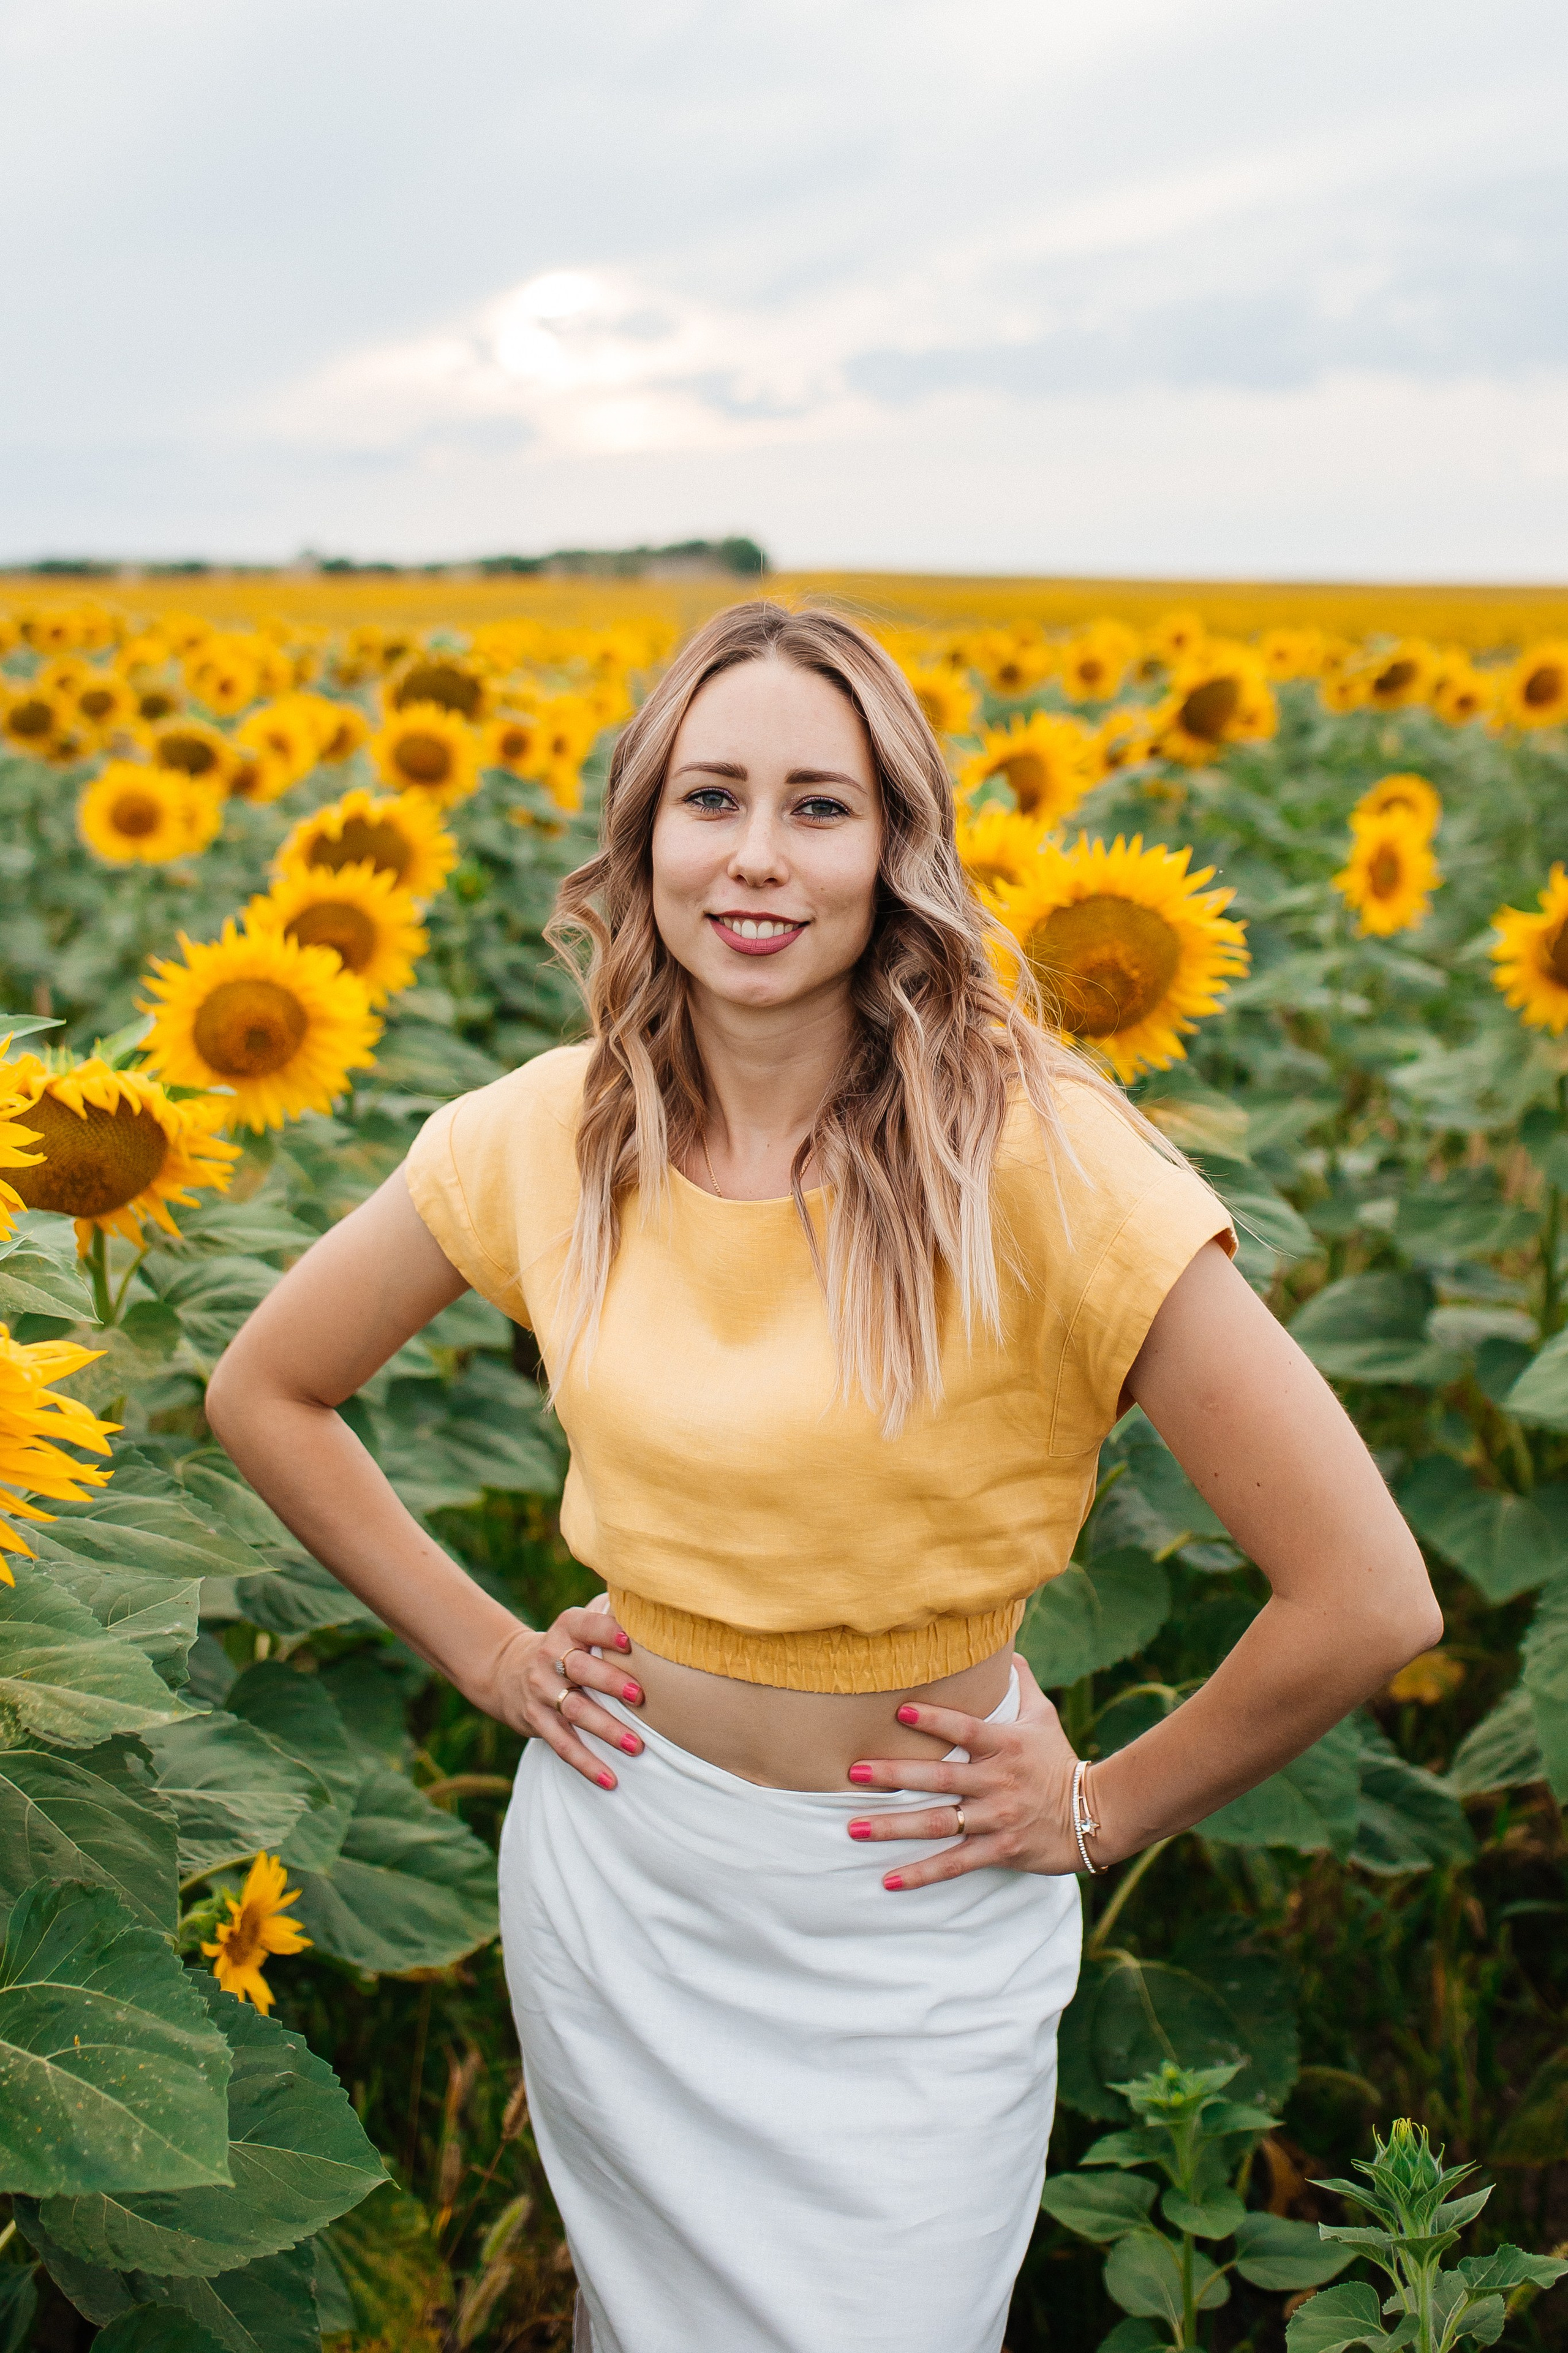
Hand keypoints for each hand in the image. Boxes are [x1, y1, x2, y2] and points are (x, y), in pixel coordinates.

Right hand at [481, 1603, 645, 1790]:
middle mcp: (550, 1657)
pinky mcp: (537, 1720)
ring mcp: (542, 1690)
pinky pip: (563, 1744)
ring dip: (606, 1729)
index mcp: (567, 1628)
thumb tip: (660, 1609)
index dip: (607, 1632)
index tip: (631, 1641)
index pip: (587, 1626)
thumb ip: (610, 1618)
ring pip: (575, 1711)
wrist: (509, 1670)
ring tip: (637, 1746)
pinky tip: (610, 1779)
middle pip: (580, 1669)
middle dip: (610, 1682)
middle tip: (640, 1696)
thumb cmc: (568, 1646)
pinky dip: (586, 1763)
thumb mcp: (579, 1626)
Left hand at [844, 1654, 1086, 1889]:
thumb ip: (1019, 1684)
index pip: (965, 1729)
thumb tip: (1005, 1648)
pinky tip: (889, 1880)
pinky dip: (923, 1874)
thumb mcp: (1043, 1717)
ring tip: (854, 1827)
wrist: (1096, 1815)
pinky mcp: (1000, 1851)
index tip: (899, 1711)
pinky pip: (956, 1863)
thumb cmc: (1060, 1761)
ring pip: (940, 1823)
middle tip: (853, 1771)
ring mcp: (997, 1818)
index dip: (934, 1720)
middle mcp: (997, 1781)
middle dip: (894, 1775)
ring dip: (895, 1827)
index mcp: (1004, 1745)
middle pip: (939, 1778)